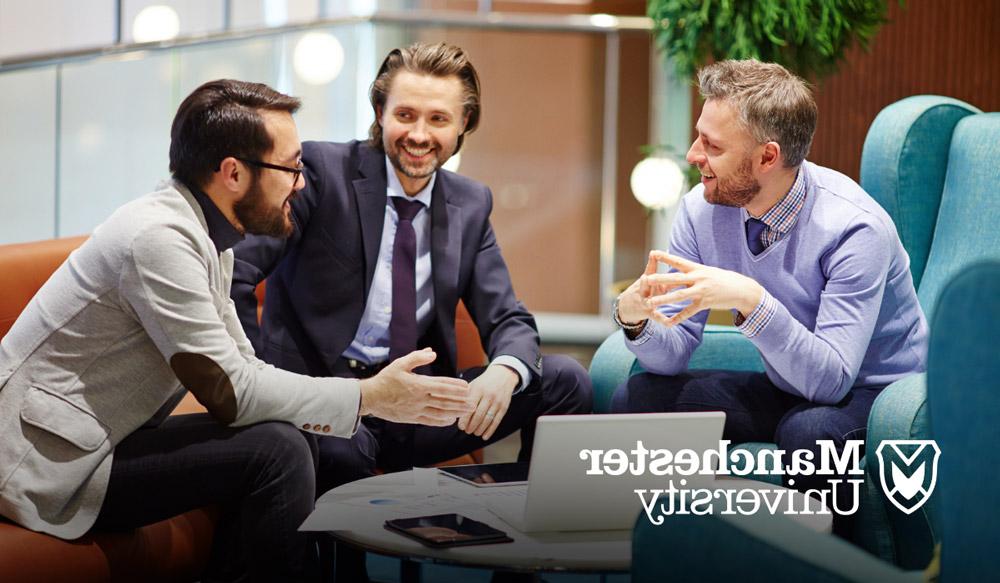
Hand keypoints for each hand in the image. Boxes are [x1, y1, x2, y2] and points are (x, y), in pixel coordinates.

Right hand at [359, 348, 472, 425]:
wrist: (370, 398)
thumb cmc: (386, 379)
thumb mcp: (400, 364)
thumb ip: (417, 357)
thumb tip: (432, 352)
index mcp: (418, 384)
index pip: (441, 385)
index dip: (455, 386)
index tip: (467, 387)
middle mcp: (419, 398)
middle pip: (444, 400)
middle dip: (461, 402)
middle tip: (473, 402)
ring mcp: (417, 410)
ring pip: (440, 412)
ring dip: (455, 412)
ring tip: (467, 412)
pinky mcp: (412, 418)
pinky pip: (431, 421)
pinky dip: (442, 421)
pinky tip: (451, 420)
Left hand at [457, 364, 517, 439]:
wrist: (503, 375)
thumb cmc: (483, 383)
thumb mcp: (473, 385)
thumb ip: (464, 397)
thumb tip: (455, 414)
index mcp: (478, 389)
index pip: (469, 407)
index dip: (464, 419)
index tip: (460, 427)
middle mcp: (488, 395)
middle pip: (478, 415)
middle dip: (471, 426)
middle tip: (467, 431)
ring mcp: (497, 402)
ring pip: (487, 420)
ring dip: (480, 429)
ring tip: (474, 432)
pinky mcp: (504, 407)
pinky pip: (496, 421)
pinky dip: (490, 430)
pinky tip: (484, 436)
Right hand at [616, 252, 664, 324]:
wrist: (626, 307)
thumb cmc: (641, 290)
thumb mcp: (646, 277)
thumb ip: (655, 266)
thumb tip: (664, 250)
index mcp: (647, 279)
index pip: (650, 269)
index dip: (652, 262)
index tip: (654, 254)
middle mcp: (644, 290)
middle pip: (648, 284)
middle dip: (648, 281)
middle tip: (645, 277)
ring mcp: (645, 301)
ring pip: (651, 300)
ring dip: (653, 301)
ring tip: (653, 302)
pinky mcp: (648, 312)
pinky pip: (657, 316)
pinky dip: (664, 320)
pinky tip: (670, 323)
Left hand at [643, 251, 763, 326]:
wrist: (742, 290)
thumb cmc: (723, 280)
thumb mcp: (708, 272)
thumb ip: (693, 274)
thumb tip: (680, 274)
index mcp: (698, 269)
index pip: (679, 262)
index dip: (666, 257)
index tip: (653, 253)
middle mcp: (698, 278)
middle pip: (676, 279)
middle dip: (660, 279)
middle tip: (646, 279)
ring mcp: (701, 291)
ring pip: (679, 296)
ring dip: (664, 300)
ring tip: (650, 302)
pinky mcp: (705, 303)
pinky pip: (689, 311)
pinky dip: (678, 317)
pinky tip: (669, 322)